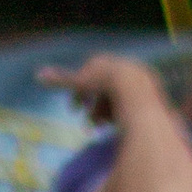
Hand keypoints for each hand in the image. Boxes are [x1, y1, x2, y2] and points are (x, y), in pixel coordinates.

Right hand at [36, 51, 168, 127]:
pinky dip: (126, 116)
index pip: (86, 78)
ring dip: (109, 114)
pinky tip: (124, 127)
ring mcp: (137, 78)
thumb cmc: (107, 87)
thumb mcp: (82, 84)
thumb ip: (62, 80)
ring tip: (105, 129)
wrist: (138, 91)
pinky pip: (135, 107)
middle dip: (94, 107)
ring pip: (119, 98)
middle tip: (90, 125)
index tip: (74, 110)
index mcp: (103, 63)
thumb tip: (38, 75)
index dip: (78, 94)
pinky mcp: (152, 92)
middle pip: (102, 89)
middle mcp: (119, 66)